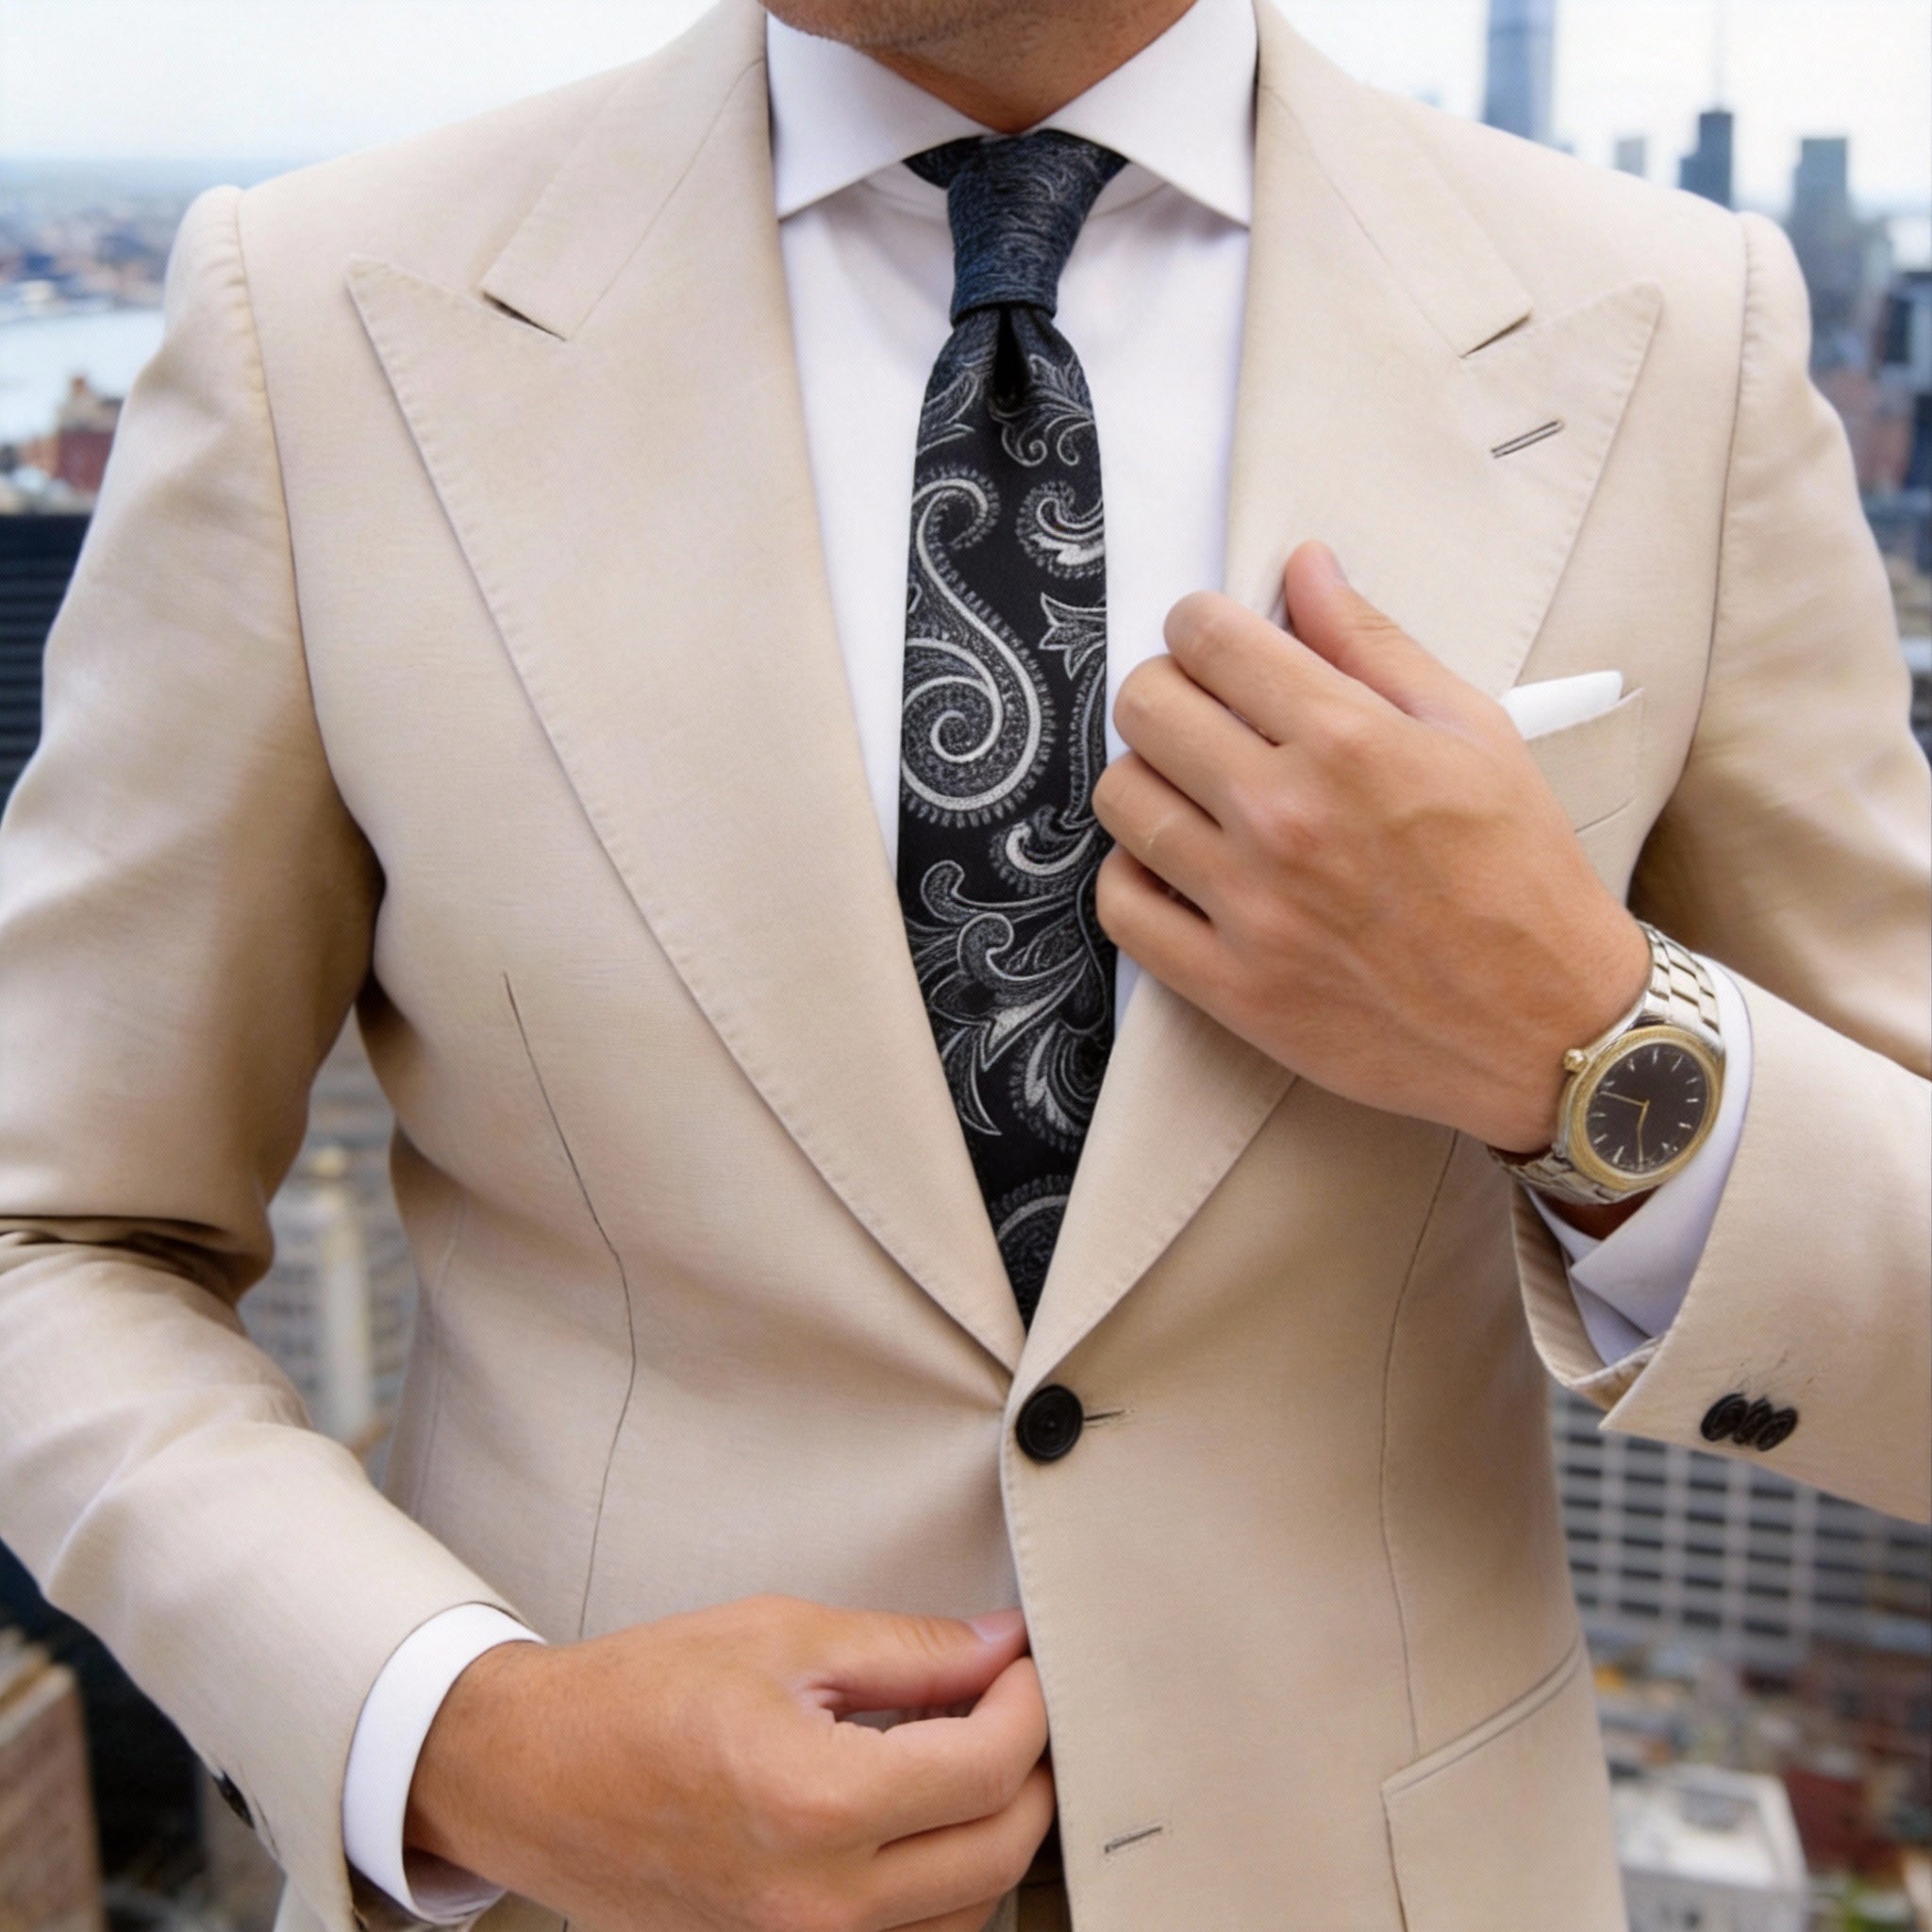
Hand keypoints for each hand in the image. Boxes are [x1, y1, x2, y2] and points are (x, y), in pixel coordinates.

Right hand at [405, 1597, 1052, 1931]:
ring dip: (992, 1833)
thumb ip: (910, 1649)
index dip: (1028, 1703)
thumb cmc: (639, 1697)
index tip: (1021, 1664)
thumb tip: (1000, 1647)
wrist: (535, 1776)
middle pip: (998, 1851)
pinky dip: (942, 1887)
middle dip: (1029, 1768)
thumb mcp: (783, 1636)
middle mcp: (818, 1905)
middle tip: (1009, 1703)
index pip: (989, 1768)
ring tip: (965, 1756)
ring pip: (967, 1914)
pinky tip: (920, 1821)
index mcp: (816, 1804)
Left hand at [1091, 541, 1649, 1154]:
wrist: (1548, 1026)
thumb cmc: (1519, 873)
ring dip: (1146, 780)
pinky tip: (1177, 867)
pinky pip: (1121, 907)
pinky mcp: (1230, 986)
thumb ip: (1374, 644)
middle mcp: (1285, 817)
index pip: (1208, 639)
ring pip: (1120, 800)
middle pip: (1145, 708)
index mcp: (1347, 741)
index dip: (1198, 625)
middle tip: (1201, 714)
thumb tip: (1303, 566)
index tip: (1213, 642)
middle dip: (1166, 690)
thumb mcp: (1473, 733)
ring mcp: (1250, 907)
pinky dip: (1133, 876)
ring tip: (1193, 792)